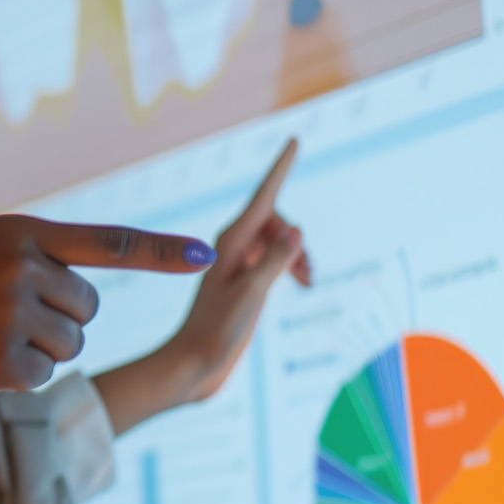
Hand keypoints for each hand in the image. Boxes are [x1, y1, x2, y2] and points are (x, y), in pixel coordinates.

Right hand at [0, 211, 219, 398]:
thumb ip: (24, 261)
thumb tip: (76, 305)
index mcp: (18, 231)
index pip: (106, 243)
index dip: (160, 252)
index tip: (209, 257)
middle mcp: (24, 270)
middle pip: (85, 309)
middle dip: (57, 317)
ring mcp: (14, 318)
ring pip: (68, 346)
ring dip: (36, 348)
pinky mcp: (1, 365)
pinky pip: (40, 377)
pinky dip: (12, 376)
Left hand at [95, 139, 312, 430]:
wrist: (194, 363)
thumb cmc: (217, 330)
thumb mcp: (252, 294)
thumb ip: (275, 261)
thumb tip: (296, 229)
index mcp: (230, 242)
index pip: (264, 196)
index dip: (281, 167)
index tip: (294, 140)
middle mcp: (232, 246)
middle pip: (276, 220)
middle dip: (298, 239)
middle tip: (308, 277)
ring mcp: (237, 263)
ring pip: (278, 240)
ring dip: (298, 255)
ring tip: (308, 282)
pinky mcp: (243, 280)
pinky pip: (273, 257)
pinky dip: (291, 265)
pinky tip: (301, 282)